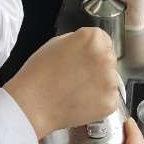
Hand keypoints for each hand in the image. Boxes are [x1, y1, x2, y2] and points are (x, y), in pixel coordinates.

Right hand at [3, 28, 119, 139]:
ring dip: (98, 84)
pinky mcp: (110, 101)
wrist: (33, 104)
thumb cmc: (39, 73)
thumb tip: (87, 47)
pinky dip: (98, 101)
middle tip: (77, 75)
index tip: (82, 58)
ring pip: (110, 79)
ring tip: (76, 90)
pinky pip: (109, 98)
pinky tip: (80, 101)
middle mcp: (105, 57)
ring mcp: (110, 81)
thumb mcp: (56, 43)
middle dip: (97, 65)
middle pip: (108, 58)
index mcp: (93, 39)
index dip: (92, 49)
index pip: (104, 39)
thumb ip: (77, 41)